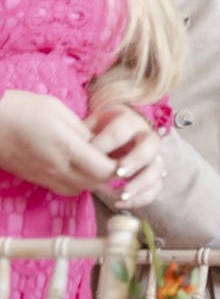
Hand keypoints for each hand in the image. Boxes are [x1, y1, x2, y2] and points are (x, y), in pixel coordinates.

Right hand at [0, 92, 118, 196]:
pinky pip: (65, 190)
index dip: (119, 165)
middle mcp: (57, 166)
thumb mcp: (56, 109)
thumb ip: (82, 129)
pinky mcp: (35, 180)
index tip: (123, 154)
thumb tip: (101, 144)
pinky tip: (77, 169)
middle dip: (110, 174)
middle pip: (97, 183)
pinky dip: (78, 183)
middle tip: (114, 159)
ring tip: (96, 163)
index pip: (105, 169)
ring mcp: (45, 176)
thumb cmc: (17, 108)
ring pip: (82, 189)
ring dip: (94, 180)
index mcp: (65, 146)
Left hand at [86, 105, 166, 209]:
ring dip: (141, 184)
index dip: (104, 143)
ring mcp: (154, 157)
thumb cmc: (97, 131)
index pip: (121, 130)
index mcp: (130, 122)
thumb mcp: (89, 126)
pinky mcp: (154, 174)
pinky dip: (142, 198)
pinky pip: (156, 188)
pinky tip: (121, 203)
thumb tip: (78, 153)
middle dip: (134, 161)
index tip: (85, 154)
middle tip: (118, 173)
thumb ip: (85, 136)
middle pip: (150, 147)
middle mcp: (147, 137)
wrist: (113, 134)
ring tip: (122, 195)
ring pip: (158, 170)